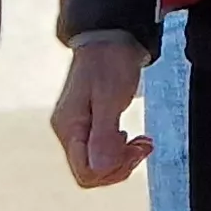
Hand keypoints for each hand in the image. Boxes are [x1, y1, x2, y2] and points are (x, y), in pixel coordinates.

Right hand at [50, 39, 152, 188]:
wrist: (110, 37)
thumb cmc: (110, 63)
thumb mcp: (110, 99)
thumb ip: (104, 136)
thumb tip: (99, 170)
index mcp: (69, 127)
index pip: (86, 173)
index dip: (112, 171)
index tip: (133, 150)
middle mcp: (68, 131)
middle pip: (91, 172)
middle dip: (120, 166)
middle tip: (142, 146)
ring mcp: (77, 128)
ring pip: (97, 164)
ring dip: (123, 159)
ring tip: (142, 142)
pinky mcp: (88, 123)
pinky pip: (101, 150)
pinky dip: (120, 149)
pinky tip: (132, 138)